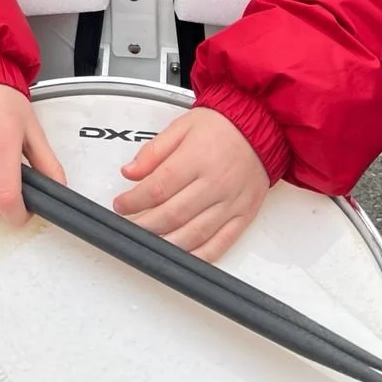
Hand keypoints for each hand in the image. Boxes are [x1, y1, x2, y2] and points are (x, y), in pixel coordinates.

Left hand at [112, 107, 268, 262]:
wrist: (260, 128)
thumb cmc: (222, 125)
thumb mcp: (181, 127)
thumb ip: (154, 151)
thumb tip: (130, 171)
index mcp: (197, 158)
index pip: (158, 188)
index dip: (134, 201)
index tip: (121, 205)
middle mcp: (215, 183)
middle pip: (173, 215)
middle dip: (144, 225)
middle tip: (130, 224)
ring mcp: (230, 203)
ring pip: (194, 234)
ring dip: (166, 243)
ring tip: (149, 240)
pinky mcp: (242, 217)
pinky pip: (220, 244)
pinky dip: (198, 256)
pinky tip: (182, 255)